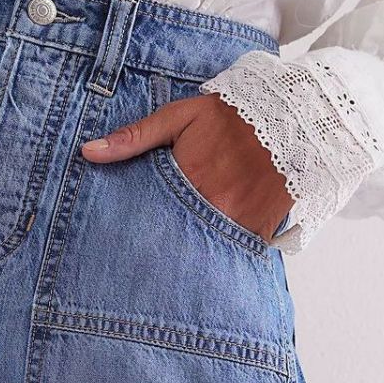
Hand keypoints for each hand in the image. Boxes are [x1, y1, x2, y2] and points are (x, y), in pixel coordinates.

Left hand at [80, 92, 292, 242]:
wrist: (295, 119)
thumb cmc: (232, 116)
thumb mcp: (180, 117)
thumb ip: (135, 137)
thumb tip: (88, 152)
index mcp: (185, 180)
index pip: (148, 216)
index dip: (135, 229)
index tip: (120, 240)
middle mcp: (210, 206)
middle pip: (173, 239)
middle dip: (157, 249)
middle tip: (139, 262)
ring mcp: (236, 222)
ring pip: (202, 250)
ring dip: (187, 255)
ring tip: (169, 267)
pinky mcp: (259, 230)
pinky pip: (234, 253)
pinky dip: (221, 255)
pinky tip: (206, 260)